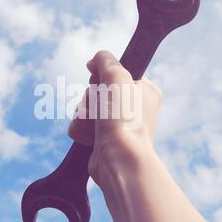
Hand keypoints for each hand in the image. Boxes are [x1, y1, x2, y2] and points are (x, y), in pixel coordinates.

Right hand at [68, 51, 162, 188]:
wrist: (119, 161)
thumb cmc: (124, 120)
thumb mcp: (117, 78)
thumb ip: (105, 60)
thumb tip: (94, 61)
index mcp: (143, 91)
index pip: (115, 73)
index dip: (104, 77)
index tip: (102, 82)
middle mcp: (130, 107)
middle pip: (95, 89)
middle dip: (92, 99)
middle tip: (103, 110)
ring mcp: (114, 124)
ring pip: (84, 107)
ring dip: (85, 115)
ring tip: (98, 127)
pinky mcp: (99, 138)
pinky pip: (79, 124)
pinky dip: (80, 130)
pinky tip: (91, 138)